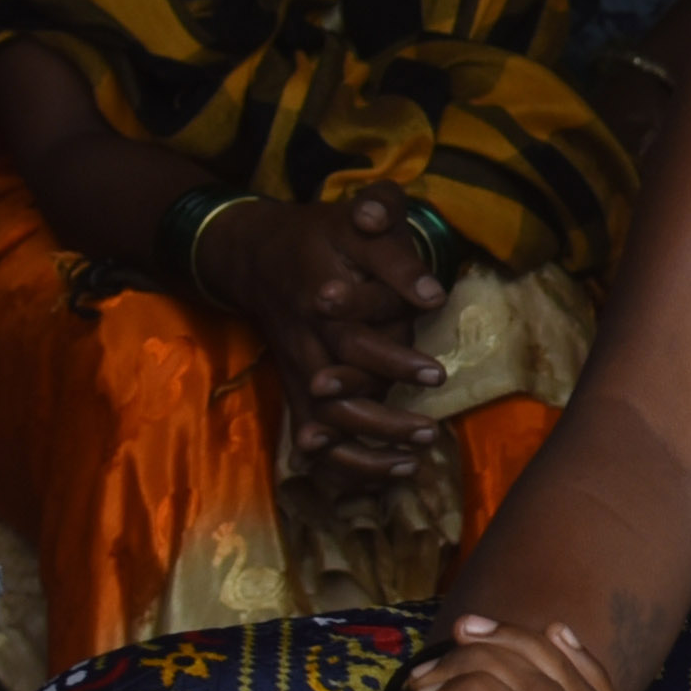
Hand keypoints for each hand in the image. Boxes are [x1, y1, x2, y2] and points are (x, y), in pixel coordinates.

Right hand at [201, 198, 457, 508]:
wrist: (254, 255)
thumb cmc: (318, 236)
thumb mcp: (351, 213)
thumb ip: (382, 217)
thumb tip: (417, 264)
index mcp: (319, 301)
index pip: (355, 337)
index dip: (393, 357)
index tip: (437, 374)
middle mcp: (306, 343)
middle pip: (336, 394)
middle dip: (382, 418)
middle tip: (429, 432)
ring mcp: (297, 370)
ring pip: (324, 424)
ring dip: (364, 451)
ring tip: (412, 462)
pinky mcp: (295, 389)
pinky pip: (314, 437)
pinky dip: (343, 465)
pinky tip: (385, 477)